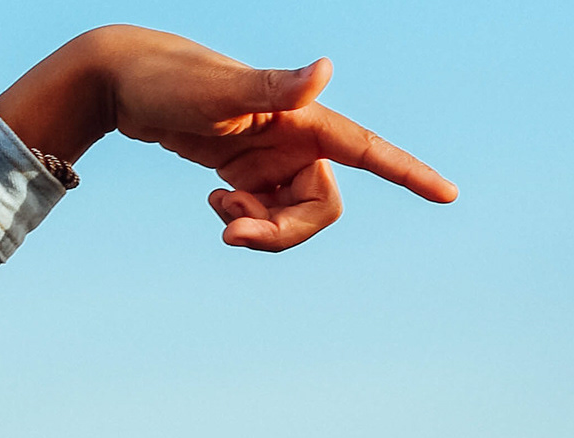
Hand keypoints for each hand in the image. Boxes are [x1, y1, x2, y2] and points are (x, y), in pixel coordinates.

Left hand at [0, 25, 455, 251]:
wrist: (124, 80)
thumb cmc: (169, 79)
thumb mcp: (220, 90)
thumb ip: (276, 85)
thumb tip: (326, 69)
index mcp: (304, 121)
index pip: (370, 151)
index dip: (411, 174)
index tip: (449, 195)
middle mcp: (296, 140)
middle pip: (322, 210)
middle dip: (283, 233)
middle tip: (229, 232)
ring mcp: (273, 158)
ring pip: (292, 220)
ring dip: (259, 232)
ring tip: (216, 216)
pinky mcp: (249, 171)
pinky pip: (265, 216)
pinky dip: (241, 221)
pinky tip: (212, 203)